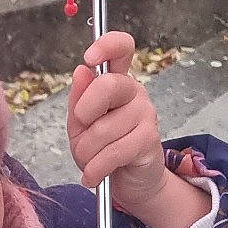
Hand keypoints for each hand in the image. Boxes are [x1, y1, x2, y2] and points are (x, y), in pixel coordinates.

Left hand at [67, 30, 165, 219]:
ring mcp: (145, 114)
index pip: (121, 48)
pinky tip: (92, 176)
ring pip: (104, 129)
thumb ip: (78, 100)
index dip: (107, 45)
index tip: (89, 57)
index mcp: (116, 81)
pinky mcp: (149, 140)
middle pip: (108, 86)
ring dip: (86, 152)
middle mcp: (134, 92)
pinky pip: (114, 152)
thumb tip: (81, 71)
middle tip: (80, 130)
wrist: (129, 182)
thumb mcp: (81, 125)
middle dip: (84, 113)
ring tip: (89, 161)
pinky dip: (96, 168)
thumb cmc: (103, 148)